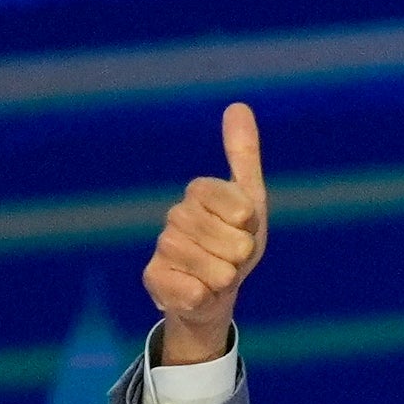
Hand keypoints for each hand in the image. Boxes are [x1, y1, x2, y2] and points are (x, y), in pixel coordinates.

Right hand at [140, 101, 266, 363]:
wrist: (215, 293)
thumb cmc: (234, 243)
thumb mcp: (250, 200)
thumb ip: (243, 155)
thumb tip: (238, 105)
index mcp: (199, 193)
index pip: (237, 204)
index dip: (248, 223)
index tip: (244, 226)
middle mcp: (175, 216)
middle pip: (231, 241)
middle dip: (241, 256)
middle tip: (232, 257)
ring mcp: (163, 248)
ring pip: (216, 271)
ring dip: (226, 279)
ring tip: (217, 275)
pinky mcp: (153, 278)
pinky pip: (194, 293)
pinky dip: (206, 297)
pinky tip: (199, 291)